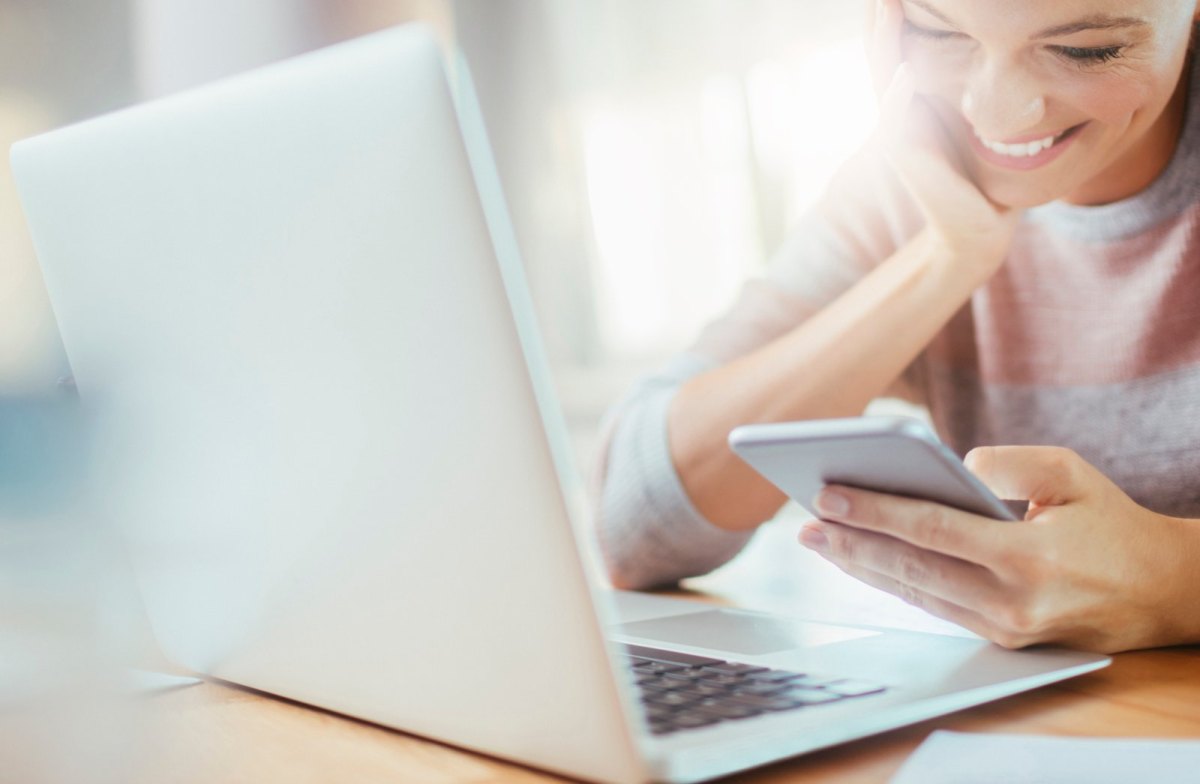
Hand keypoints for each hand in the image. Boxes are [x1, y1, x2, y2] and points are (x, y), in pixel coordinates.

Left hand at [799, 445, 1199, 652]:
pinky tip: (861, 561)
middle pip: (911, 567)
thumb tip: (948, 467)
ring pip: (915, 591)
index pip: (931, 530)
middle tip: (804, 522)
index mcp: (1029, 558)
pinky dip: (893, 582)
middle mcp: (1011, 602)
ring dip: (862, 566)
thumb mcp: (1070, 472)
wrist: (1163, 591)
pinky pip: (933, 605)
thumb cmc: (1110, 521)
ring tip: (819, 540)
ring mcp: (1005, 628)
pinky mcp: (1001, 639)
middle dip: (851, 543)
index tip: (826, 496)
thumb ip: (1006, 463)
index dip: (873, 512)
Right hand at [866, 0, 1018, 269]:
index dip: (899, 12)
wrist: (981, 227)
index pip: (901, 42)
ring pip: (884, 76)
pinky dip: (899, 95)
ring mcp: (899, 131)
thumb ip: (983, 84)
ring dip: (883, 41)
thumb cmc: (988, 173)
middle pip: (883, 50)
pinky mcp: (907, 157)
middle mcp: (900, 109)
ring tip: (887, 4)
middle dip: (883, 16)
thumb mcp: (986, 117)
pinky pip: (896, 121)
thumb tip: (1014, 41)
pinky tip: (907, 70)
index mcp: (916, 96)